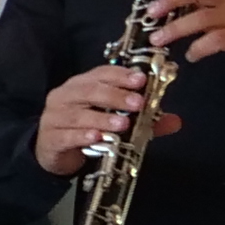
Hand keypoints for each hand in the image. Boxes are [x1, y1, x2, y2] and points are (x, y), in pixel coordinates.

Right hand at [34, 62, 175, 175]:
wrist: (52, 151)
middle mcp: (65, 96)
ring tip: (122, 124)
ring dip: (102, 118)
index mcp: (81, 85)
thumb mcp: (113, 120)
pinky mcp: (50, 138)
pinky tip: (96, 137)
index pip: (101, 73)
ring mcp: (54, 117)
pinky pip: (67, 135)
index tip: (141, 80)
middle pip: (89, 90)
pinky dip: (82, 136)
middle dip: (115, 95)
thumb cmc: (84, 129)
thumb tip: (174, 121)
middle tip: (137, 103)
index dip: (121, 75)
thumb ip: (143, 121)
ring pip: (78, 114)